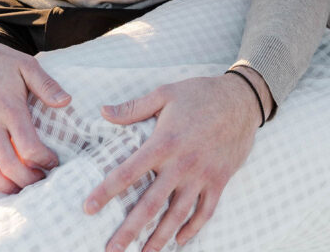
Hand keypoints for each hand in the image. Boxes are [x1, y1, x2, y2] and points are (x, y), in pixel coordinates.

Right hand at [0, 32, 70, 202]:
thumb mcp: (26, 65)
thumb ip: (47, 85)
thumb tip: (67, 102)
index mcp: (10, 108)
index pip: (29, 146)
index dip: (44, 160)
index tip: (54, 163)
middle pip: (10, 164)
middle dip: (28, 179)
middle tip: (41, 182)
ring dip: (6, 186)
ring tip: (21, 190)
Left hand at [84, 74, 261, 250]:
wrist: (241, 99)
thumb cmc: (200, 94)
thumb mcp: (166, 93)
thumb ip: (134, 108)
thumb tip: (103, 112)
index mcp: (164, 142)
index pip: (129, 172)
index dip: (107, 191)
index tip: (88, 208)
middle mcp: (181, 164)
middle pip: (150, 204)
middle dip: (129, 230)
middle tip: (111, 250)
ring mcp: (202, 175)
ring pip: (177, 215)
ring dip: (159, 238)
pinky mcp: (219, 181)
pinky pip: (205, 212)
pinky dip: (193, 229)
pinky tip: (180, 241)